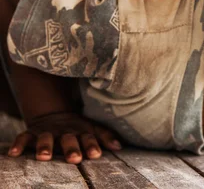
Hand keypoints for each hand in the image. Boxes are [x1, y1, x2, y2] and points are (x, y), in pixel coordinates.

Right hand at [6, 111, 121, 163]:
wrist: (54, 115)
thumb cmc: (77, 128)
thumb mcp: (92, 129)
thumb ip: (105, 137)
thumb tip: (119, 146)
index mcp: (81, 131)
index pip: (89, 137)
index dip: (92, 145)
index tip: (96, 154)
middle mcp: (65, 132)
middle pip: (69, 139)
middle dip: (71, 149)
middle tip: (75, 159)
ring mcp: (48, 132)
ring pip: (46, 138)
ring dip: (45, 146)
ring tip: (44, 157)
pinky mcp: (32, 133)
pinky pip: (24, 137)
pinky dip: (19, 144)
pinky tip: (14, 153)